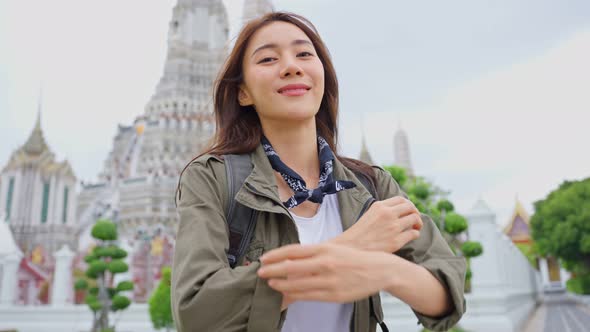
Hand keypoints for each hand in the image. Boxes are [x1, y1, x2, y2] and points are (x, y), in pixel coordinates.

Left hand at [258, 243, 396, 302]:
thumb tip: (290, 258)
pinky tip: (286, 294)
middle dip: (272, 270)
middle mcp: (325, 263)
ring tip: (271, 284)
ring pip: (297, 284)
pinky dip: (294, 295)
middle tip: (260, 272)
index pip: (293, 250)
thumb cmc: (353, 258)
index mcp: (324, 248)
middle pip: (291, 267)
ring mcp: (329, 279)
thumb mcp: (334, 249)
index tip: (263, 259)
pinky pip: (308, 296)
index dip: (275, 255)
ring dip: (280, 285)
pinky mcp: (334, 294)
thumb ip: (313, 254)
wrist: (379, 269)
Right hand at [331, 196, 422, 252]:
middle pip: (411, 207)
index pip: (401, 199)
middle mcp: (388, 214)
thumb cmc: (359, 234)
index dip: (409, 204)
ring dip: (418, 223)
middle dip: (415, 212)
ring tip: (415, 228)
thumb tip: (397, 210)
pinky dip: (415, 234)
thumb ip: (382, 211)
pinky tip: (411, 236)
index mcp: (380, 207)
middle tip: (415, 219)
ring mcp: (393, 227)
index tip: (409, 210)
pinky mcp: (396, 241)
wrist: (352, 249)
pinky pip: (414, 234)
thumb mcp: (369, 215)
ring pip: (415, 219)